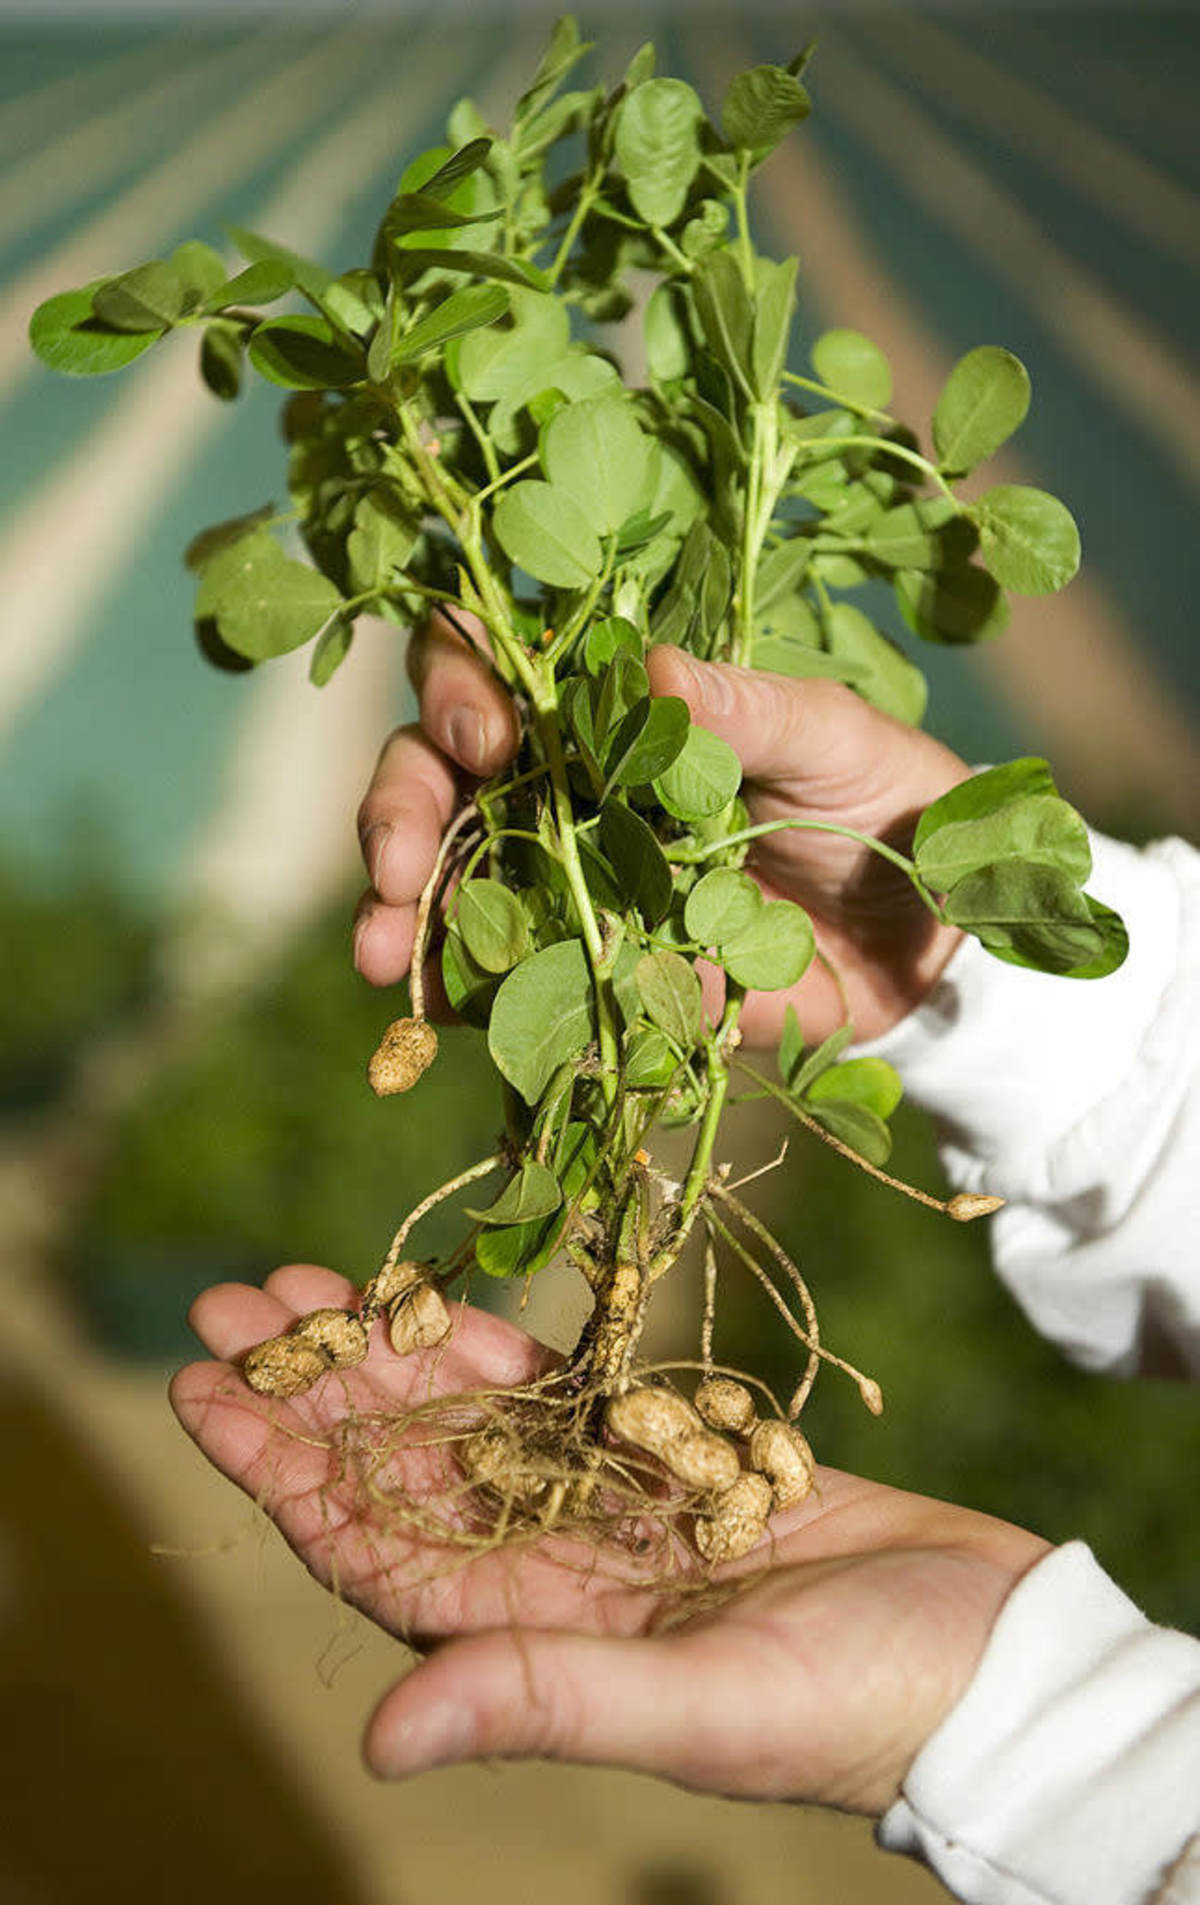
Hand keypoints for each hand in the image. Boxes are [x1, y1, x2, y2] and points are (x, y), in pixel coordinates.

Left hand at [172, 1268, 1048, 1812]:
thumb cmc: (858, 1703)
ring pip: (464, 1417)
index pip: (372, 1547)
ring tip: (301, 1286)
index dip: (282, 1474)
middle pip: (397, 1467)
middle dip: (310, 1389)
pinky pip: (559, 1390)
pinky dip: (494, 1344)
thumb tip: (380, 1739)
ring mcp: (605, 1508)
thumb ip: (544, 1701)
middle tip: (225, 1310)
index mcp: (536, 1639)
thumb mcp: (699, 1708)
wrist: (987, 1654)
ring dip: (383, 1354)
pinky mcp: (670, 1454)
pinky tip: (430, 1300)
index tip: (204, 1398)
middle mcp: (549, 1570)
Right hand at [353, 620, 967, 1044]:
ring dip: (400, 914)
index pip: (501, 669)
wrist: (927, 944)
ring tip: (381, 957)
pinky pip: (501, 977)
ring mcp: (568, 879)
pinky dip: (457, 992)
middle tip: (396, 868)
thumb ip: (751, 710)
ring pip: (448, 878)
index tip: (486, 739)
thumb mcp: (836, 742)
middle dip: (400, 812)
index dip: (462, 686)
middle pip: (438, 773)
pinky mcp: (590, 968)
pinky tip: (432, 1011)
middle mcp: (570, 786)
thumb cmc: (884, 805)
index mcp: (618, 708)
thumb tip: (654, 668)